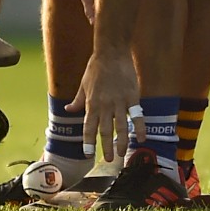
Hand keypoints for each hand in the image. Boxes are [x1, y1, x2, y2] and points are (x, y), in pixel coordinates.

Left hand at [66, 49, 139, 164]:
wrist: (112, 51)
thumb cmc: (96, 67)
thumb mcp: (83, 84)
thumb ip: (77, 100)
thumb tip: (68, 110)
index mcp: (91, 103)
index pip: (88, 127)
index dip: (88, 142)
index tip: (88, 154)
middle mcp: (104, 105)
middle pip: (104, 131)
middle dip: (106, 147)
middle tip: (109, 159)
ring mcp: (119, 102)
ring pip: (120, 127)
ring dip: (121, 142)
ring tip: (122, 153)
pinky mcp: (132, 97)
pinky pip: (136, 116)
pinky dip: (139, 128)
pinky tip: (141, 138)